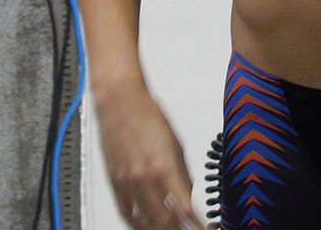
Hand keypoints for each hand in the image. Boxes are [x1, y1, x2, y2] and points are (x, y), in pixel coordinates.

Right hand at [96, 81, 206, 228]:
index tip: (206, 228)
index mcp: (165, 166)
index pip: (184, 207)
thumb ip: (182, 173)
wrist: (120, 102)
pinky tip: (146, 228)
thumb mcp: (175, 143)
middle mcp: (145, 178)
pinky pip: (126, 213)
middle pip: (164, 220)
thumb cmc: (149, 116)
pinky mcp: (114, 183)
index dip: (197, 223)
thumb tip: (188, 195)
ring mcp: (128, 182)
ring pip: (145, 221)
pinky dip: (137, 225)